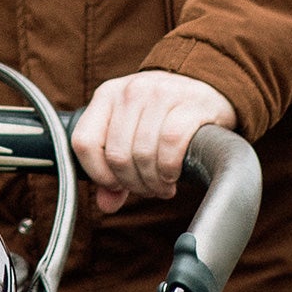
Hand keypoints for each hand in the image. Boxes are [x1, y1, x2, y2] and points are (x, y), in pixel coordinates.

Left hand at [74, 71, 236, 211]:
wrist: (207, 87)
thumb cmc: (163, 115)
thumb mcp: (131, 131)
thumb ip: (112, 168)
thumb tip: (106, 204)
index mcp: (107, 95)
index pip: (84, 142)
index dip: (98, 173)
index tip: (115, 184)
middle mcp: (131, 91)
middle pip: (117, 154)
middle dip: (132, 183)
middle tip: (146, 189)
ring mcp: (161, 94)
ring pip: (143, 153)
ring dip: (152, 182)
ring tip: (161, 186)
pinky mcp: (190, 104)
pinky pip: (171, 145)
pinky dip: (169, 169)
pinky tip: (172, 175)